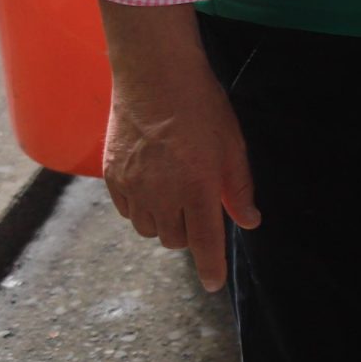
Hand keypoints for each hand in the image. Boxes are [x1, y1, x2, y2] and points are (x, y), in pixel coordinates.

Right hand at [97, 3, 258, 293]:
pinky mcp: (112, 176)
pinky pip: (128, 211)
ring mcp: (133, 187)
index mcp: (197, 188)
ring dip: (165, 222)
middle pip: (175, 239)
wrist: (155, 76)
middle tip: (197, 207)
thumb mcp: (232, 145)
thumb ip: (239, 188)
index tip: (215, 285)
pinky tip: (152, 185)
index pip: (205, 242)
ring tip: (175, 193)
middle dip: (189, 233)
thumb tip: (248, 221)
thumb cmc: (202, 107)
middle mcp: (162, 194)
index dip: (211, 267)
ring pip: (150, 229)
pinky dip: (142, 208)